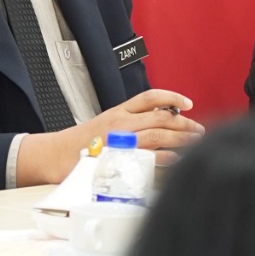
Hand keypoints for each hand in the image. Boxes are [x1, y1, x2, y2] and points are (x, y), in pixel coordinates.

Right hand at [15, 89, 205, 184]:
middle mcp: (121, 122)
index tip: (188, 103)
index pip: (151, 97)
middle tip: (199, 129)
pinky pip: (149, 156)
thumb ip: (130, 121)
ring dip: (181, 138)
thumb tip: (159, 122)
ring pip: (159, 134)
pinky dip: (167, 156)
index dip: (173, 97)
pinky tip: (177, 158)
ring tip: (195, 142)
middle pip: (161, 117)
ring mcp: (121, 140)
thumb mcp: (106, 123)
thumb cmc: (81, 143)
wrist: (56, 155)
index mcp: (119, 111)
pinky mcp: (119, 158)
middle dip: (184, 123)